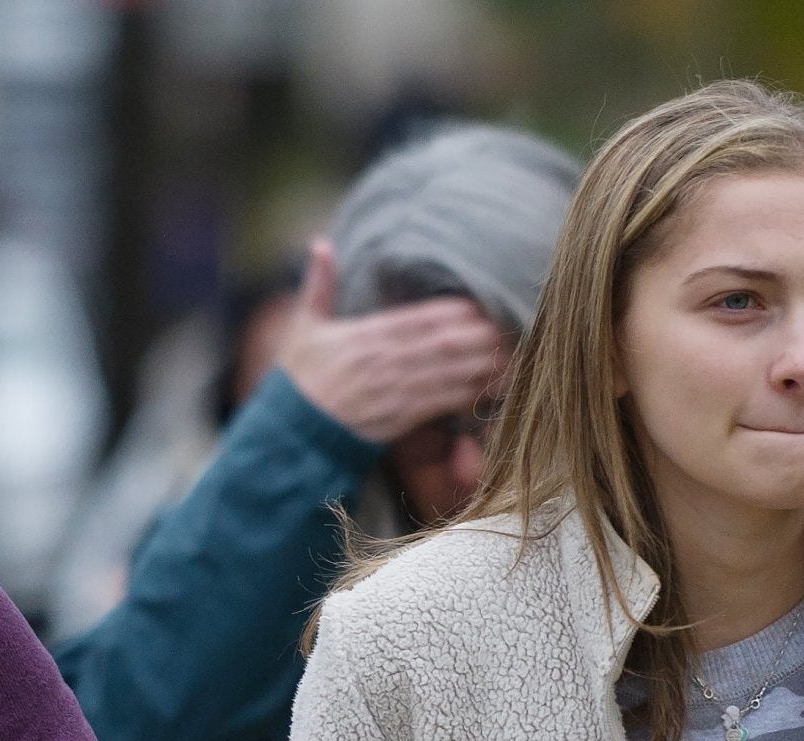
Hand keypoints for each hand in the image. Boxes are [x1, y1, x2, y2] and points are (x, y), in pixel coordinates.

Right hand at [278, 238, 507, 443]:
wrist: (287, 435)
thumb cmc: (297, 383)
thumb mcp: (302, 329)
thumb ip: (318, 286)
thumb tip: (320, 242)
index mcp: (366, 336)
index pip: (421, 318)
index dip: (458, 312)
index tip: (485, 306)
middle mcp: (384, 361)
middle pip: (444, 343)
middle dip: (482, 337)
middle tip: (515, 328)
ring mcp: (393, 392)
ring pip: (449, 374)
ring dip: (485, 365)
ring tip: (516, 356)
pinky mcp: (398, 420)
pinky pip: (442, 405)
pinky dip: (470, 396)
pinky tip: (494, 388)